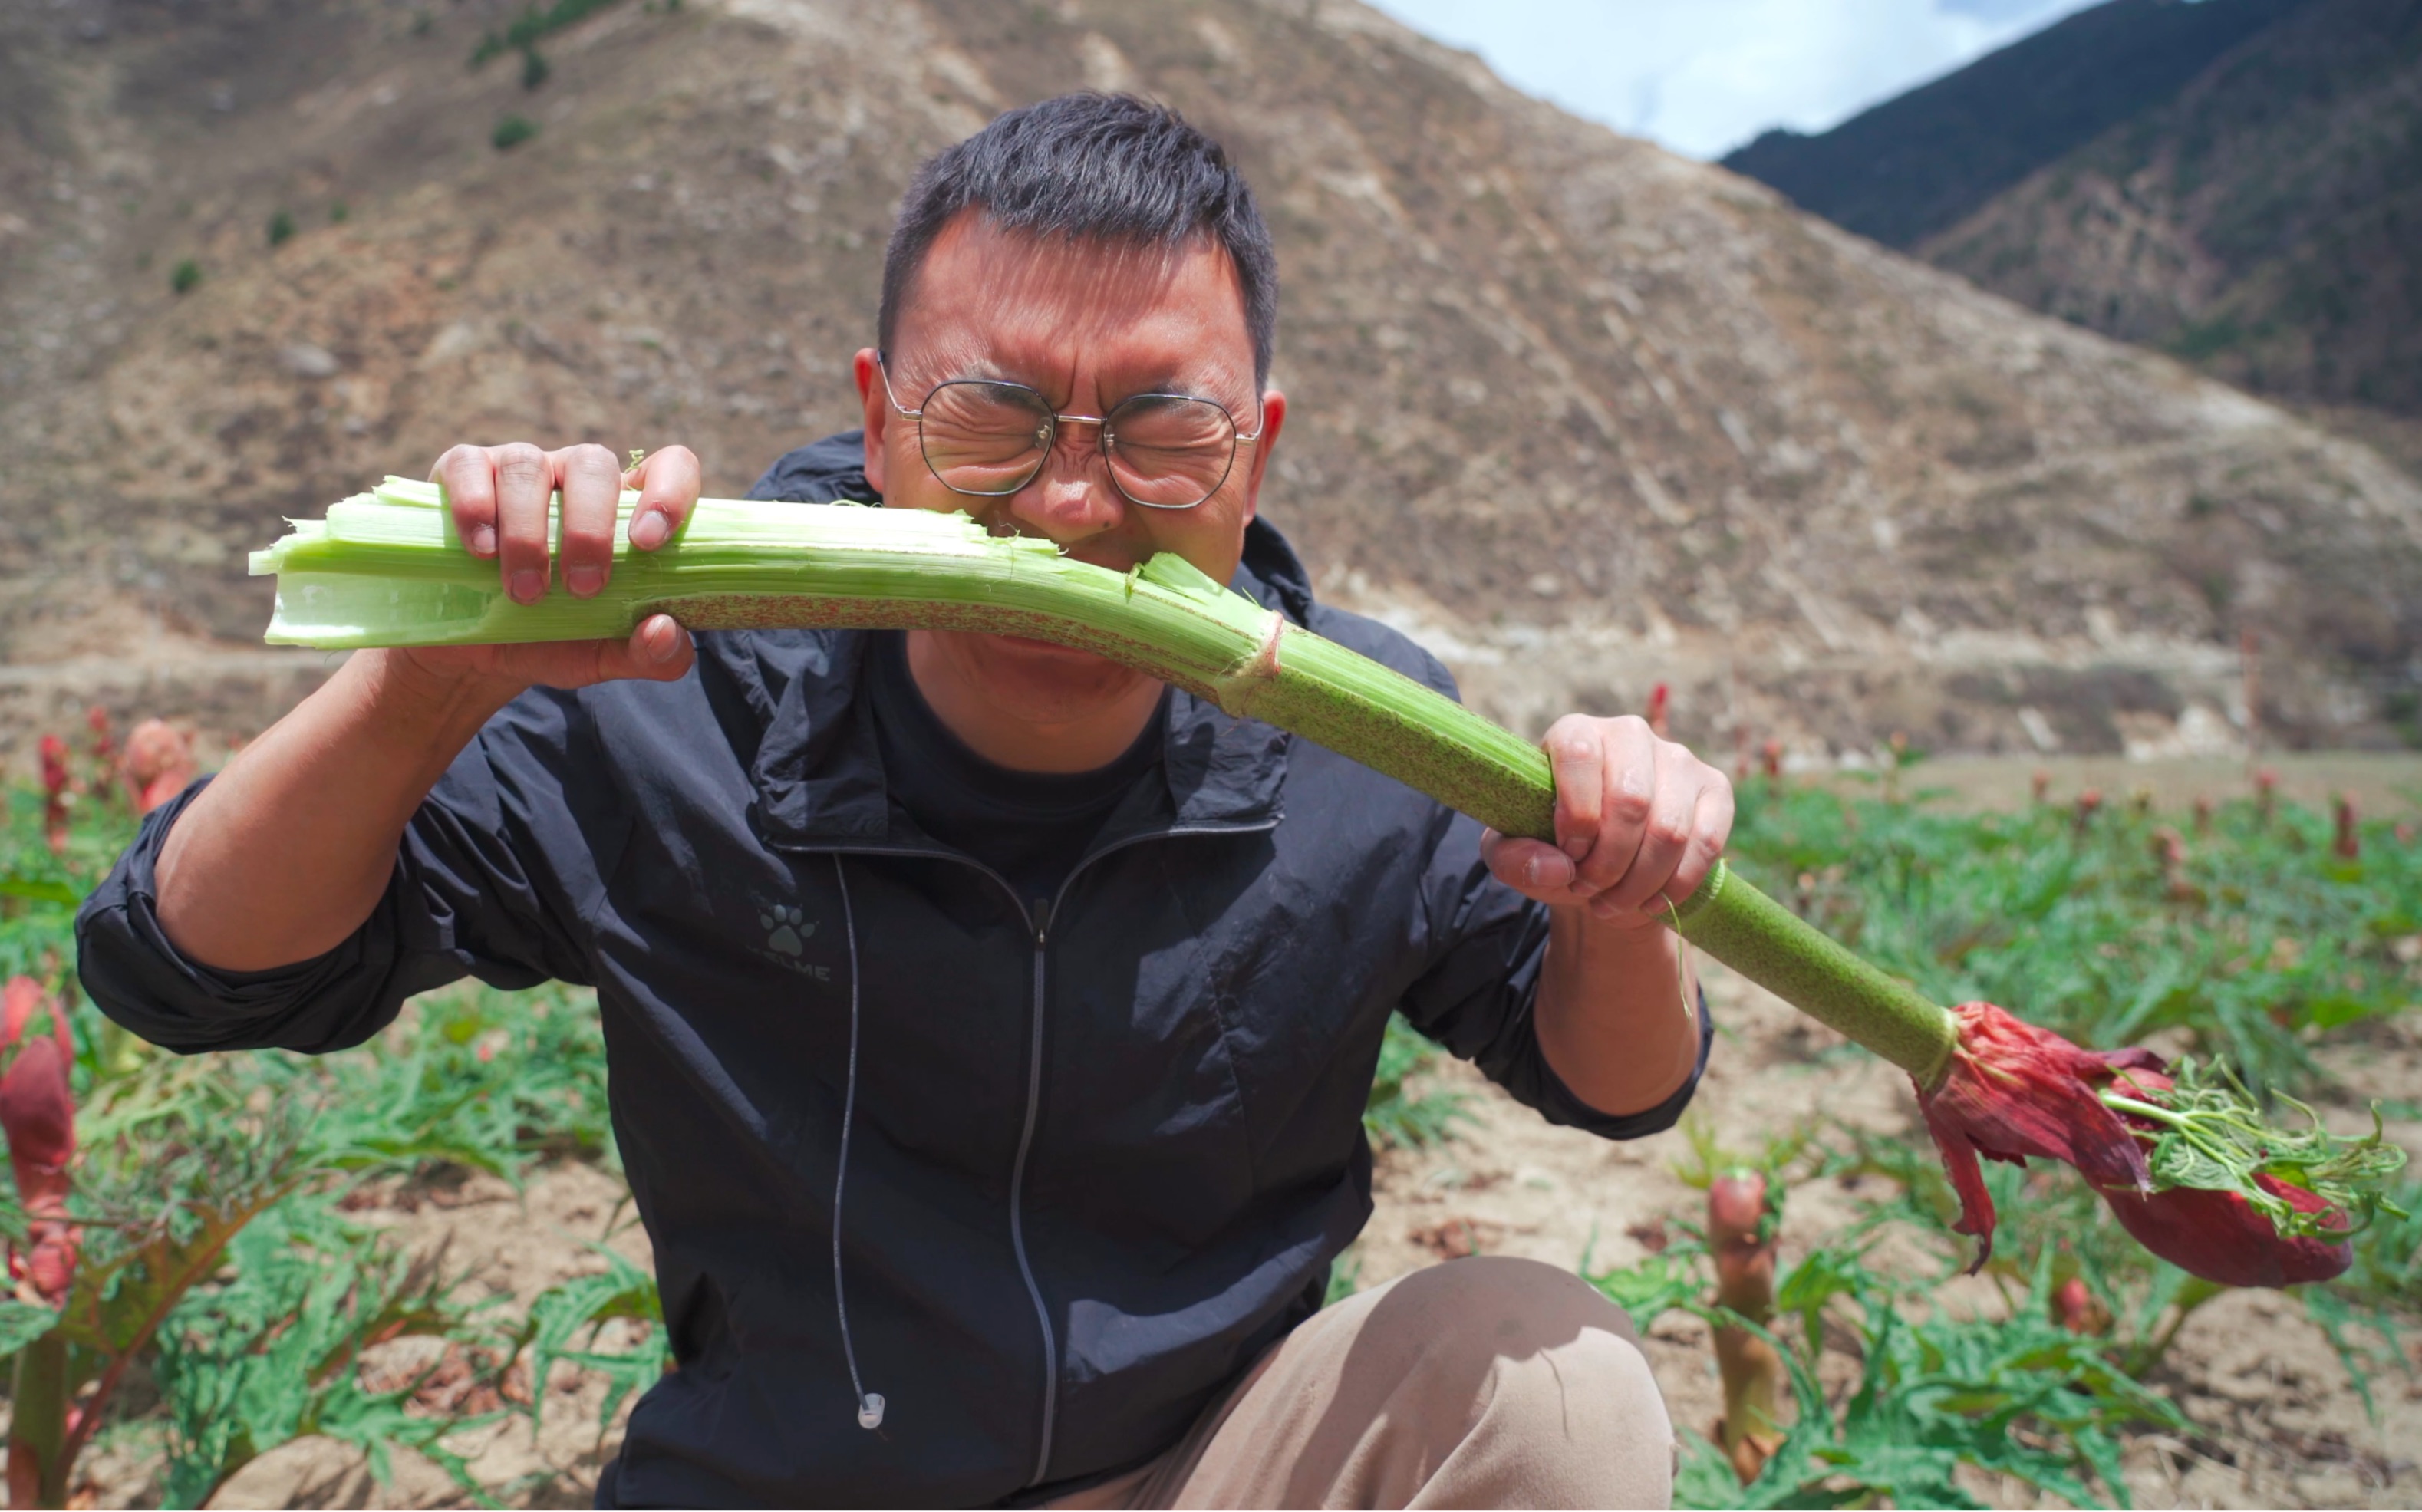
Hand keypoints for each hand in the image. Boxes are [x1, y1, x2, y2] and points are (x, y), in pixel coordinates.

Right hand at [404, 441, 705, 692]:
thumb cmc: (554, 639)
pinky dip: (475, 507)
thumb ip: (652, 654)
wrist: (475, 651)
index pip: (670, 466)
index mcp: (625, 509)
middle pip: (593, 464)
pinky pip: (469, 466)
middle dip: (588, 529)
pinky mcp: (462, 472)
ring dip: (528, 532)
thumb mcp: (605, 656)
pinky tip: (481, 551)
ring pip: (528, 466)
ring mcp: (518, 468)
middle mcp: (576, 477)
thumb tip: (664, 630)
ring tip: (522, 591)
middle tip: (581, 589)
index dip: (668, 492)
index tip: (648, 542)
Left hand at [1481, 714, 1733, 928]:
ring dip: (1639, 882)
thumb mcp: (1510, 855)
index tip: (1568, 853)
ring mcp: (1678, 757)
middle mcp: (1629, 732)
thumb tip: (1557, 866)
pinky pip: (1707, 843)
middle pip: (1631, 799)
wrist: (1603, 863)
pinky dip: (1677, 885)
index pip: (1579, 754)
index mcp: (1575, 732)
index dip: (1575, 814)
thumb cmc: (1552, 848)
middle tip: (1587, 888)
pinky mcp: (1715, 789)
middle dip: (1607, 862)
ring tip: (1612, 901)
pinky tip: (1650, 902)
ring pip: (1670, 829)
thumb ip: (1512, 858)